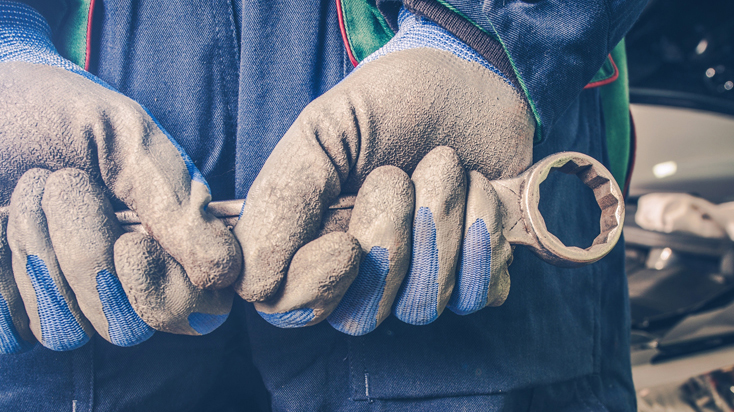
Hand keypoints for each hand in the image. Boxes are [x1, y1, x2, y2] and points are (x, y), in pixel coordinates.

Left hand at [0, 4, 238, 352]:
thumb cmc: (52, 109)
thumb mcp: (121, 133)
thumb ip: (174, 198)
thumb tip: (225, 271)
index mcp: (163, 241)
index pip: (194, 312)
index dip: (165, 294)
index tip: (130, 241)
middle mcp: (115, 280)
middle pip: (122, 327)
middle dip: (82, 252)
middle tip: (61, 183)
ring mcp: (56, 298)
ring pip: (62, 332)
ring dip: (34, 253)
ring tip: (21, 194)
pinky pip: (1, 334)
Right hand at [233, 12, 533, 334]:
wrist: (470, 74)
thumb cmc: (388, 102)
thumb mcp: (323, 131)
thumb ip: (281, 198)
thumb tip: (249, 281)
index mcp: (308, 240)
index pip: (288, 308)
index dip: (316, 289)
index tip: (347, 244)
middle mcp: (360, 273)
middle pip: (361, 316)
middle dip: (389, 244)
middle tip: (397, 175)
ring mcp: (420, 278)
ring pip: (423, 306)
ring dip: (440, 224)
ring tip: (445, 163)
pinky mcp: (476, 273)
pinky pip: (479, 295)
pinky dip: (484, 237)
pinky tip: (479, 188)